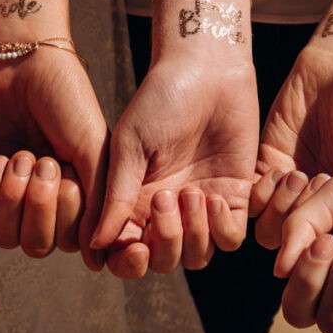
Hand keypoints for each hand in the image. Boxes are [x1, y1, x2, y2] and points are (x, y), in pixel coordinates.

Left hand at [0, 49, 107, 267]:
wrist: (24, 59)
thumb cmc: (67, 98)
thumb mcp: (95, 148)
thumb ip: (101, 202)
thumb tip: (99, 257)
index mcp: (80, 195)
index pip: (72, 242)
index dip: (68, 217)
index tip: (68, 174)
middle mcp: (45, 200)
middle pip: (36, 245)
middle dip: (38, 207)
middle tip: (42, 161)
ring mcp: (12, 192)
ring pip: (5, 236)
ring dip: (12, 199)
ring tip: (20, 157)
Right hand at [93, 55, 258, 277]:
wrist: (207, 70)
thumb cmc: (161, 99)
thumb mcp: (130, 145)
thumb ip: (117, 195)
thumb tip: (97, 244)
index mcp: (132, 200)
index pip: (125, 252)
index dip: (128, 262)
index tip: (135, 247)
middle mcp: (165, 210)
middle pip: (163, 261)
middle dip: (165, 244)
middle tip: (164, 198)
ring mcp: (201, 206)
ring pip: (197, 255)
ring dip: (194, 235)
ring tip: (192, 193)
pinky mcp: (235, 196)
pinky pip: (231, 237)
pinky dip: (223, 228)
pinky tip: (216, 197)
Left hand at [251, 45, 332, 242]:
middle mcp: (321, 209)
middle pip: (299, 252)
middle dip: (305, 227)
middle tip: (322, 186)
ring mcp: (290, 192)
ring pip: (271, 232)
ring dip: (282, 210)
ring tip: (302, 175)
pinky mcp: (266, 168)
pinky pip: (251, 200)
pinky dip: (262, 193)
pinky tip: (283, 169)